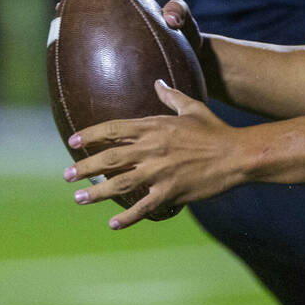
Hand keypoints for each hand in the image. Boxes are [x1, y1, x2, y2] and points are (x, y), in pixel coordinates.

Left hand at [64, 79, 245, 228]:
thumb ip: (171, 96)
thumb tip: (157, 81)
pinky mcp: (171, 192)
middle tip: (67, 175)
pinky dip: (126, 218)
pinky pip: (143, 208)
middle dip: (84, 168)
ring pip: (119, 185)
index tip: (74, 141)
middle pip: (109, 159)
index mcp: (156, 127)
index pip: (114, 129)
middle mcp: (153, 149)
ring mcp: (160, 172)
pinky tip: (113, 223)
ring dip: (96, 193)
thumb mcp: (193, 108)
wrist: (238, 154)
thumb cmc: (216, 130)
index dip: (91, 135)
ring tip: (79, 198)